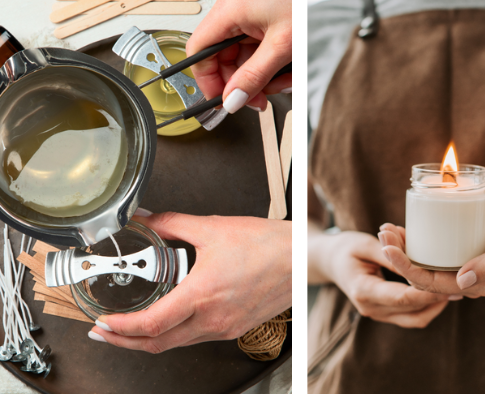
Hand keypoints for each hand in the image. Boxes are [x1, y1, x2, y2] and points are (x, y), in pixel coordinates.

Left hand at [88, 213, 291, 352]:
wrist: (301, 258)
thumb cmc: (267, 245)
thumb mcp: (213, 228)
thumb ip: (173, 223)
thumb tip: (147, 219)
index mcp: (204, 294)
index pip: (151, 324)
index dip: (120, 328)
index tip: (104, 323)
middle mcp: (213, 319)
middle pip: (158, 344)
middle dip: (124, 342)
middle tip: (105, 333)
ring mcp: (225, 327)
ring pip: (176, 343)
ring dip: (150, 338)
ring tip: (132, 326)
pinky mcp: (235, 328)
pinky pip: (196, 337)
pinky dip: (175, 332)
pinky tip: (171, 317)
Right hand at [186, 0, 291, 113]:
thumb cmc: (309, 0)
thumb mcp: (281, 47)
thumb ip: (254, 77)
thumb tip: (233, 99)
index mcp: (229, 9)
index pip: (199, 51)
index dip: (207, 80)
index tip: (221, 100)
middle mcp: (234, 8)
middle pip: (223, 57)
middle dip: (242, 82)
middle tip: (259, 99)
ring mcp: (248, 12)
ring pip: (243, 56)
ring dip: (261, 76)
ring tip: (284, 81)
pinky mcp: (263, 16)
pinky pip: (258, 48)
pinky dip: (270, 63)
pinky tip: (287, 69)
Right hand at [322, 230, 453, 327]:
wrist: (329, 261)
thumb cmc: (346, 248)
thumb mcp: (366, 244)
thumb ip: (390, 254)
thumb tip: (417, 260)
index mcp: (364, 291)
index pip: (403, 297)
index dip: (428, 292)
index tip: (449, 281)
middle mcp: (370, 308)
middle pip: (413, 311)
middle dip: (438, 299)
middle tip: (460, 284)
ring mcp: (377, 314)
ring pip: (415, 319)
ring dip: (435, 306)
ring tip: (454, 289)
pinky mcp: (383, 313)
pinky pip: (410, 317)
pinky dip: (426, 307)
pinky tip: (440, 292)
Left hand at [379, 212, 484, 297]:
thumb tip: (462, 283)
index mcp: (474, 287)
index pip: (430, 284)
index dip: (406, 268)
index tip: (388, 248)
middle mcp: (461, 283)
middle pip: (420, 276)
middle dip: (397, 256)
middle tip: (383, 232)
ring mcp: (457, 272)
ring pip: (421, 266)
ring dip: (401, 250)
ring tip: (386, 229)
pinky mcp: (455, 260)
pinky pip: (429, 257)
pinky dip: (413, 245)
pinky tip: (400, 231)